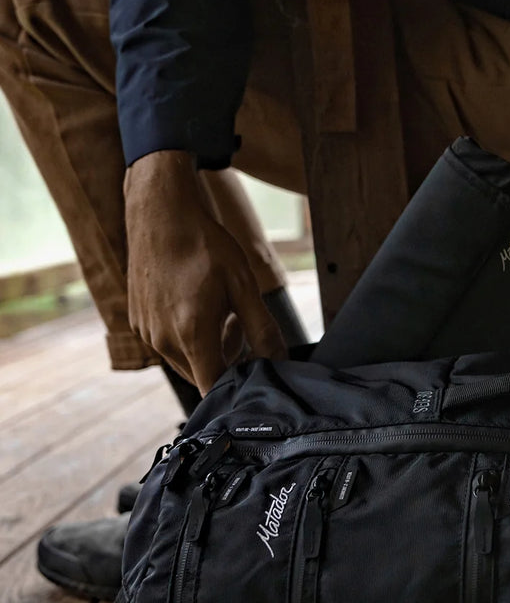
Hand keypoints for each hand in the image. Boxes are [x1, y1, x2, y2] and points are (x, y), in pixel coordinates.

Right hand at [125, 151, 286, 394]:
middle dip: (227, 362)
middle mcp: (163, 340)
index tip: (253, 374)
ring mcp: (147, 332)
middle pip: (202, 376)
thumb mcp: (245, 287)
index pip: (213, 388)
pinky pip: (168, 345)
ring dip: (209, 349)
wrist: (161, 214)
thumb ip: (262, 330)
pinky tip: (198, 306)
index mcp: (191, 334)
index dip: (236, 388)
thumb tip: (279, 362)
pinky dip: (188, 336)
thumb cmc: (205, 247)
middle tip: (241, 326)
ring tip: (223, 313)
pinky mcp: (137, 323)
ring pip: (186, 361)